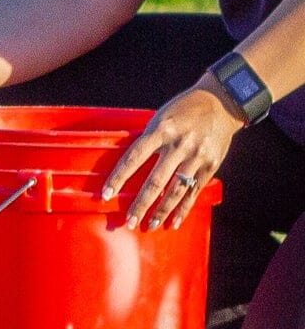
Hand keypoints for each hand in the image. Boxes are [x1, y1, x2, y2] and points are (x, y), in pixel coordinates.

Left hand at [102, 84, 236, 231]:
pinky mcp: (211, 165)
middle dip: (141, 203)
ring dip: (161, 211)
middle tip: (129, 221)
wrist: (221, 103)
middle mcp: (179, 145)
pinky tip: (174, 222)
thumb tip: (128, 163)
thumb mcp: (161, 117)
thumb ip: (148, 139)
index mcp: (161, 130)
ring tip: (149, 225)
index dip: (119, 177)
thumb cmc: (183, 110)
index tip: (106, 194)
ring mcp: (197, 156)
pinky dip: (183, 208)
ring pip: (176, 190)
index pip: (134, 157)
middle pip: (155, 180)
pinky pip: (194, 191)